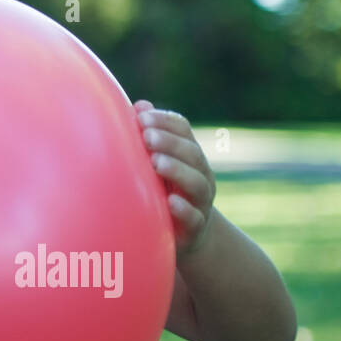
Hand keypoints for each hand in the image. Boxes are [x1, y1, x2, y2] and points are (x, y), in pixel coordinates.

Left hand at [133, 99, 215, 258]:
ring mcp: (200, 201)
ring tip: (156, 162)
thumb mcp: (156, 161)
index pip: (184, 130)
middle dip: (170, 143)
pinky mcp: (195, 228)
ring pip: (197, 183)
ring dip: (177, 170)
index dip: (165, 121)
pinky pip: (194, 218)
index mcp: (188, 153)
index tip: (142, 117)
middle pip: (192, 153)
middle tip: (146, 136)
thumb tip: (139, 105)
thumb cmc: (162, 189)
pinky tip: (170, 201)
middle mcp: (200, 174)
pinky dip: (184, 209)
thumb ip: (149, 135)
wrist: (185, 234)